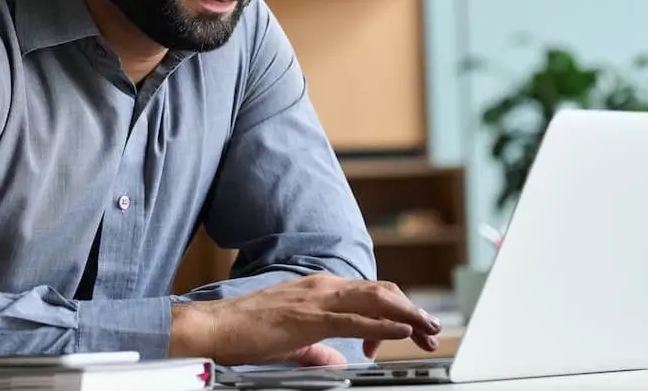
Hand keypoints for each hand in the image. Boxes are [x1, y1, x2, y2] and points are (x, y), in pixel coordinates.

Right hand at [168, 273, 440, 366]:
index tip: (411, 332)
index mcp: (319, 289)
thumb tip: (338, 361)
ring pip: (375, 300)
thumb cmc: (246, 332)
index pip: (369, 294)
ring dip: (407, 314)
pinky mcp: (310, 316)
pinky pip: (355, 318)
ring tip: (428, 328)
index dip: (396, 311)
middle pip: (381, 293)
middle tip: (432, 331)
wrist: (215, 327)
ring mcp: (317, 298)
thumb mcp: (292, 342)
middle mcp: (323, 286)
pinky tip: (401, 331)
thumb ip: (318, 349)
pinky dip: (383, 324)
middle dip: (411, 311)